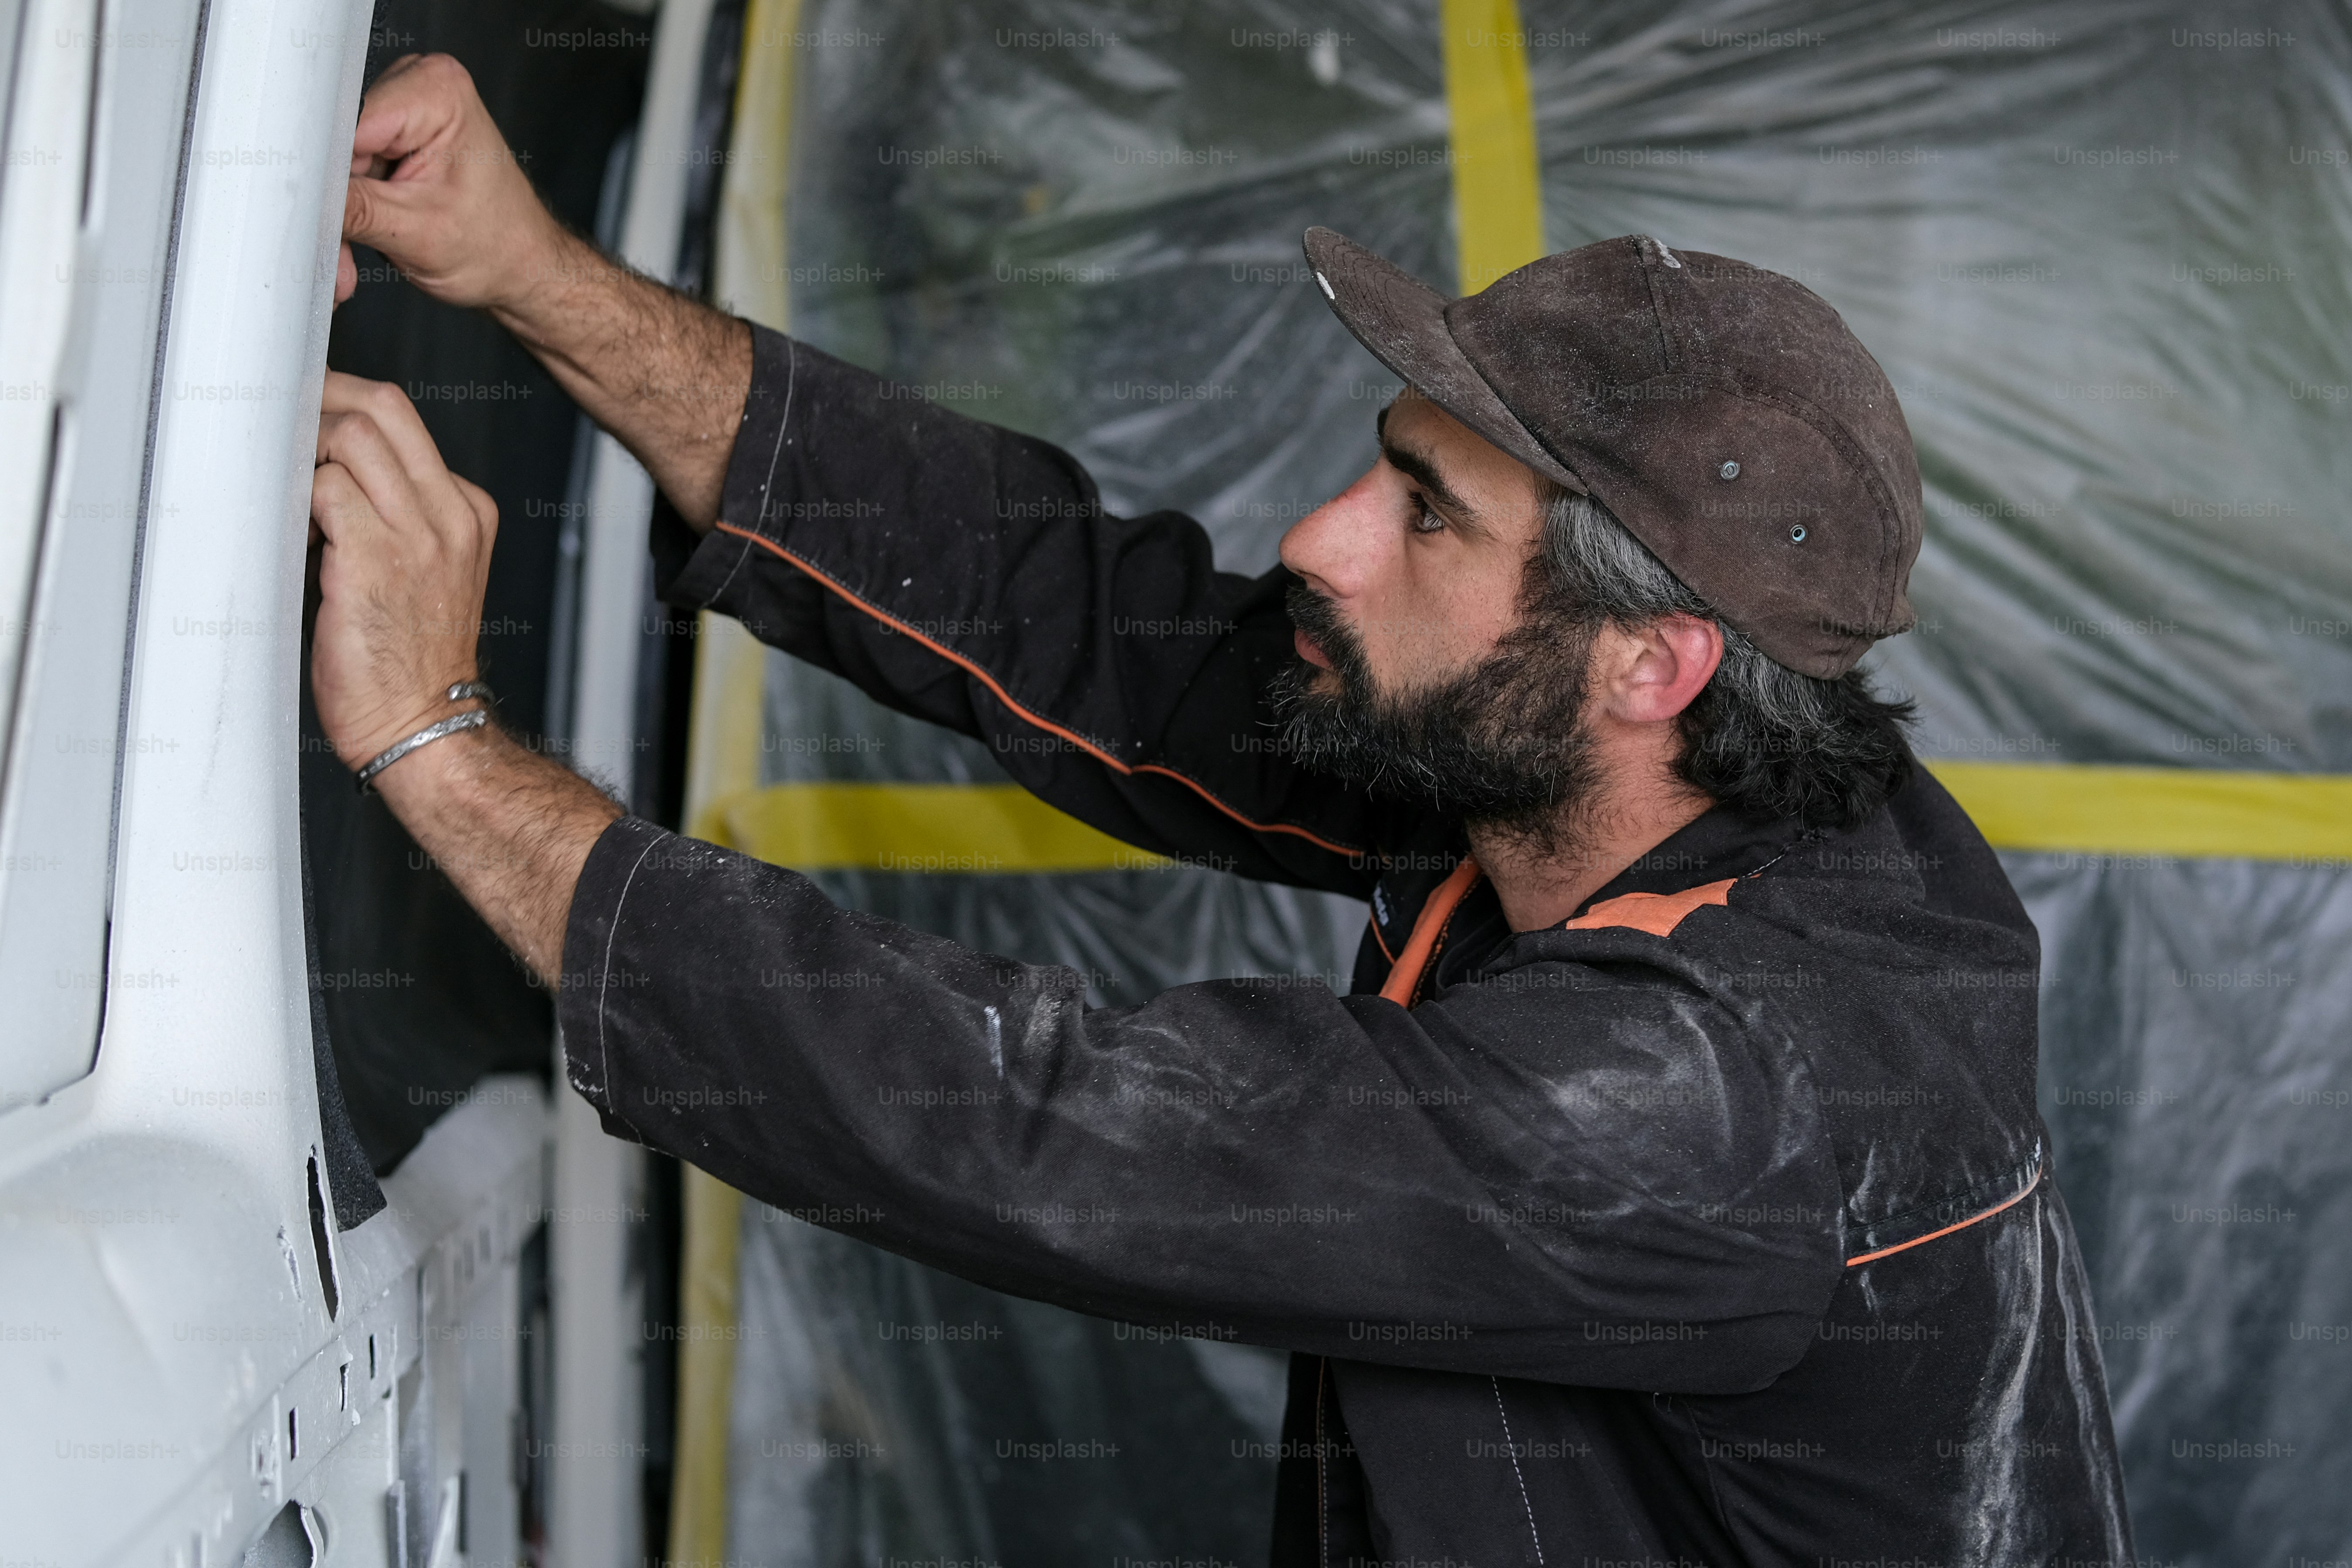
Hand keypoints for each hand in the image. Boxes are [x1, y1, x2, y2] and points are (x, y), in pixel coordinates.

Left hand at [310, 372, 496, 771]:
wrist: (424, 728)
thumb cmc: (410, 661)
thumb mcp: (427, 571)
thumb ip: (395, 514)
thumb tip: (323, 468)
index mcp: (466, 513)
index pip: (403, 419)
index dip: (341, 405)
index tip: (303, 417)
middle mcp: (450, 516)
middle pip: (382, 408)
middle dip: (319, 403)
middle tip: (280, 429)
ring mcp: (418, 536)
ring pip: (351, 437)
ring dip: (302, 455)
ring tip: (285, 492)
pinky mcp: (376, 560)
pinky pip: (323, 490)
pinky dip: (293, 500)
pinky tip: (289, 532)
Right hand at [338, 53, 565, 309]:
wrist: (521, 268)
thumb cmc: (496, 248)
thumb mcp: (416, 234)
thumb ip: (354, 209)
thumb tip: (299, 197)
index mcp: (437, 92)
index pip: (346, 121)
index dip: (328, 173)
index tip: (320, 214)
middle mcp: (421, 87)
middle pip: (337, 139)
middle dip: (336, 200)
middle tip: (342, 249)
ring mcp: (406, 109)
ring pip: (335, 158)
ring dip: (340, 211)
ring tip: (362, 249)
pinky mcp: (394, 135)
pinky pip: (346, 168)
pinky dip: (349, 208)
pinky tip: (366, 236)